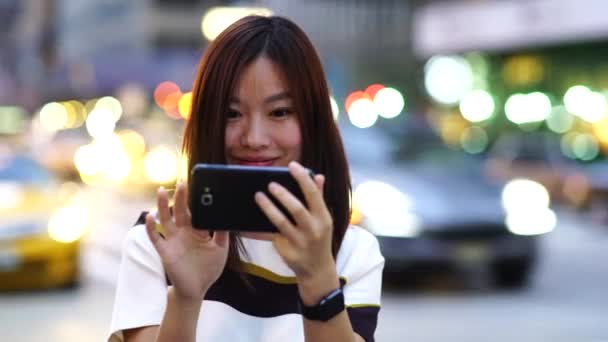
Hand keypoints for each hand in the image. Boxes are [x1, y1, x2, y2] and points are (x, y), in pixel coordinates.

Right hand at [145, 182, 228, 301]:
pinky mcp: (165, 250)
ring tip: (162, 190)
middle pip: (182, 211)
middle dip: (182, 197)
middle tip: (182, 182)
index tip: (199, 186)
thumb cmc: (209, 269)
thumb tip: (227, 217)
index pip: (197, 212)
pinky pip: (156, 237)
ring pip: (167, 219)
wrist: (196, 289)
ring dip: (164, 205)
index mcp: (199, 230)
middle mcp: (185, 232)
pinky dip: (151, 227)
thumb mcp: (221, 250)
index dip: (197, 200)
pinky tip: (150, 216)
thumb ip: (223, 234)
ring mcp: (173, 240)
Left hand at [254, 161, 338, 299]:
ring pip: (281, 223)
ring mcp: (300, 242)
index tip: (292, 166)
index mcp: (323, 218)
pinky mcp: (287, 251)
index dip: (303, 179)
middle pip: (297, 209)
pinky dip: (259, 227)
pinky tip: (249, 219)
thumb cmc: (319, 238)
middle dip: (283, 195)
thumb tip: (318, 176)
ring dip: (268, 208)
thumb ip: (319, 197)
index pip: (314, 194)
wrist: (318, 270)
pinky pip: (271, 235)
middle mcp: (313, 230)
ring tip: (258, 196)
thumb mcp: (324, 219)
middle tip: (270, 184)